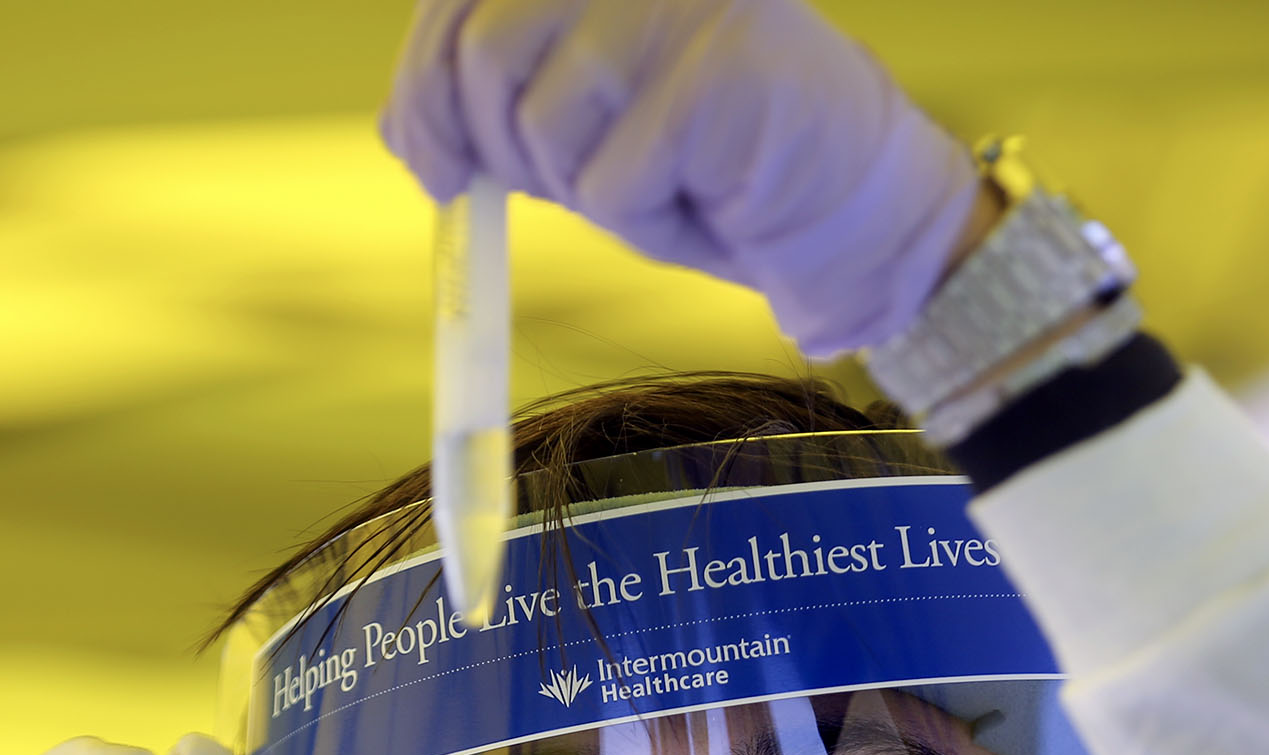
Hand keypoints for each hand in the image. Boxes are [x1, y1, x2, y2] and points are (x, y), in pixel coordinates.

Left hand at [380, 0, 979, 356]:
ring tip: (651, 185)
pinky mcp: (714, 72)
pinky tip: (698, 200)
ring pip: (540, 121)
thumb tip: (412, 129)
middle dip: (487, 146)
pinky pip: (608, 180)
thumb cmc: (722, 172)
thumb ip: (511, 101)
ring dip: (580, 187)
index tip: (425, 157)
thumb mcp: (593, 127)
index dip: (422, 80)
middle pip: (485, 49)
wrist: (856, 214)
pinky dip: (638, 218)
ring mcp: (681, 6)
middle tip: (525, 193)